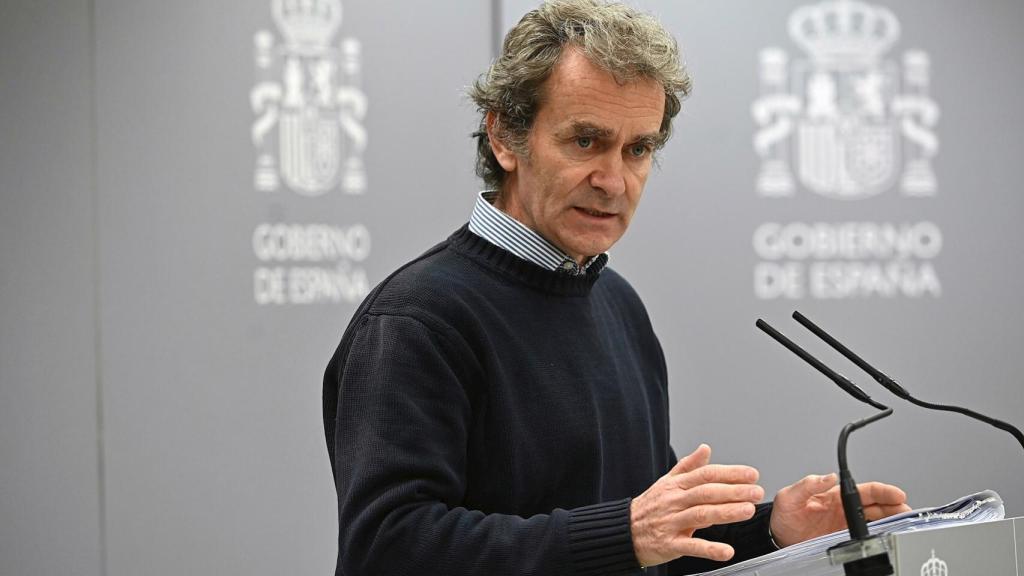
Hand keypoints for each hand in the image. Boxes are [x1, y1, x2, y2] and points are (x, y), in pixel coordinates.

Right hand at [630, 444, 764, 567]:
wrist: (624, 530)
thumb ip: (688, 466)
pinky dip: (710, 549)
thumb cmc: (650, 506)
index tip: (751, 474)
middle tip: (757, 492)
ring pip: (701, 515)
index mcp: (676, 485)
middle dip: (734, 491)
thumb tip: (706, 449)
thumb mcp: (667, 482)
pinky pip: (691, 546)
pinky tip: (727, 552)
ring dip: (726, 513)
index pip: (706, 474)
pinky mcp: (669, 544)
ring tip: (748, 511)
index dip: (730, 473)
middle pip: (707, 493)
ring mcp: (671, 522)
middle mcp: (674, 501)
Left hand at [769, 474, 910, 546]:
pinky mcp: (843, 539)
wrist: (778, 537)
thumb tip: (827, 476)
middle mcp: (843, 509)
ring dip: (890, 521)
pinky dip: (878, 535)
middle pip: (875, 506)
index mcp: (833, 495)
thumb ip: (807, 485)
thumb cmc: (783, 514)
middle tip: (906, 511)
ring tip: (902, 523)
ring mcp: (844, 525)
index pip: (862, 490)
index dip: (882, 491)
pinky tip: (887, 536)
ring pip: (874, 521)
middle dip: (893, 507)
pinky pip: (865, 536)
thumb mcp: (789, 496)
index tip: (896, 494)